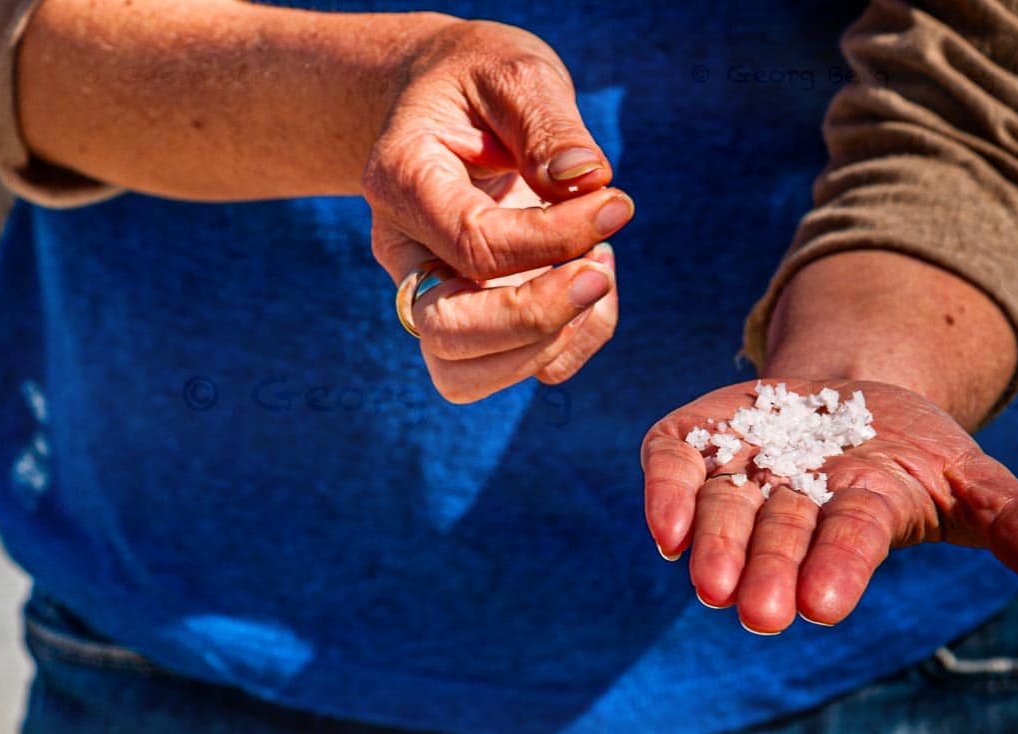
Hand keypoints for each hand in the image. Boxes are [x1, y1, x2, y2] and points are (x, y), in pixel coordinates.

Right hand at [362, 20, 632, 400]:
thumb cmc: (480, 82)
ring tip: (599, 275)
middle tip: (604, 268)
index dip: (554, 240)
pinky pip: (509, 370)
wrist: (447, 101)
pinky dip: (567, 347)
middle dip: (537, 317)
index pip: (474, 244)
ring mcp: (431, 293)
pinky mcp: (469, 318)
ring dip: (546, 345)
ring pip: (463, 375)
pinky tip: (594, 281)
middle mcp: (404, 252)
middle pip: (447, 333)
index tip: (615, 204)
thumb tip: (586, 182)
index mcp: (401, 181)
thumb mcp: (515, 74)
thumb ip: (549, 124)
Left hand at [641, 379, 1017, 632]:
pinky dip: (665, 489)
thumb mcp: (972, 474)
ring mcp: (742, 469)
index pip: (851, 539)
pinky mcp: (698, 439)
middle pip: (780, 532)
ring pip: (722, 508)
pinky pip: (673, 462)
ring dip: (715, 542)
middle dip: (768, 568)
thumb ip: (1016, 519)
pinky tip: (661, 526)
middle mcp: (794, 500)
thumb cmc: (911, 450)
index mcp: (861, 510)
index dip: (839, 566)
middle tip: (757, 613)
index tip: (823, 604)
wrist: (845, 396)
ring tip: (708, 584)